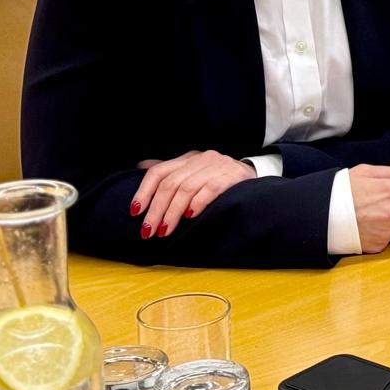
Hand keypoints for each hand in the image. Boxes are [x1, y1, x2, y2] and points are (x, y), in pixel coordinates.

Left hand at [131, 151, 254, 238]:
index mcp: (188, 158)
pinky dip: (197, 203)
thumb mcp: (193, 172)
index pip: (159, 172)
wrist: (254, 176)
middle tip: (149, 231)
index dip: (144, 192)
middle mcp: (201, 158)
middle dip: (156, 210)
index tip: (135, 212)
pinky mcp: (232, 175)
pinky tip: (190, 216)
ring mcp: (218, 165)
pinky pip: (210, 189)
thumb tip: (141, 166)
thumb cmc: (218, 179)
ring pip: (187, 188)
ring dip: (173, 212)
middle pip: (170, 184)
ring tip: (166, 230)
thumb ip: (170, 171)